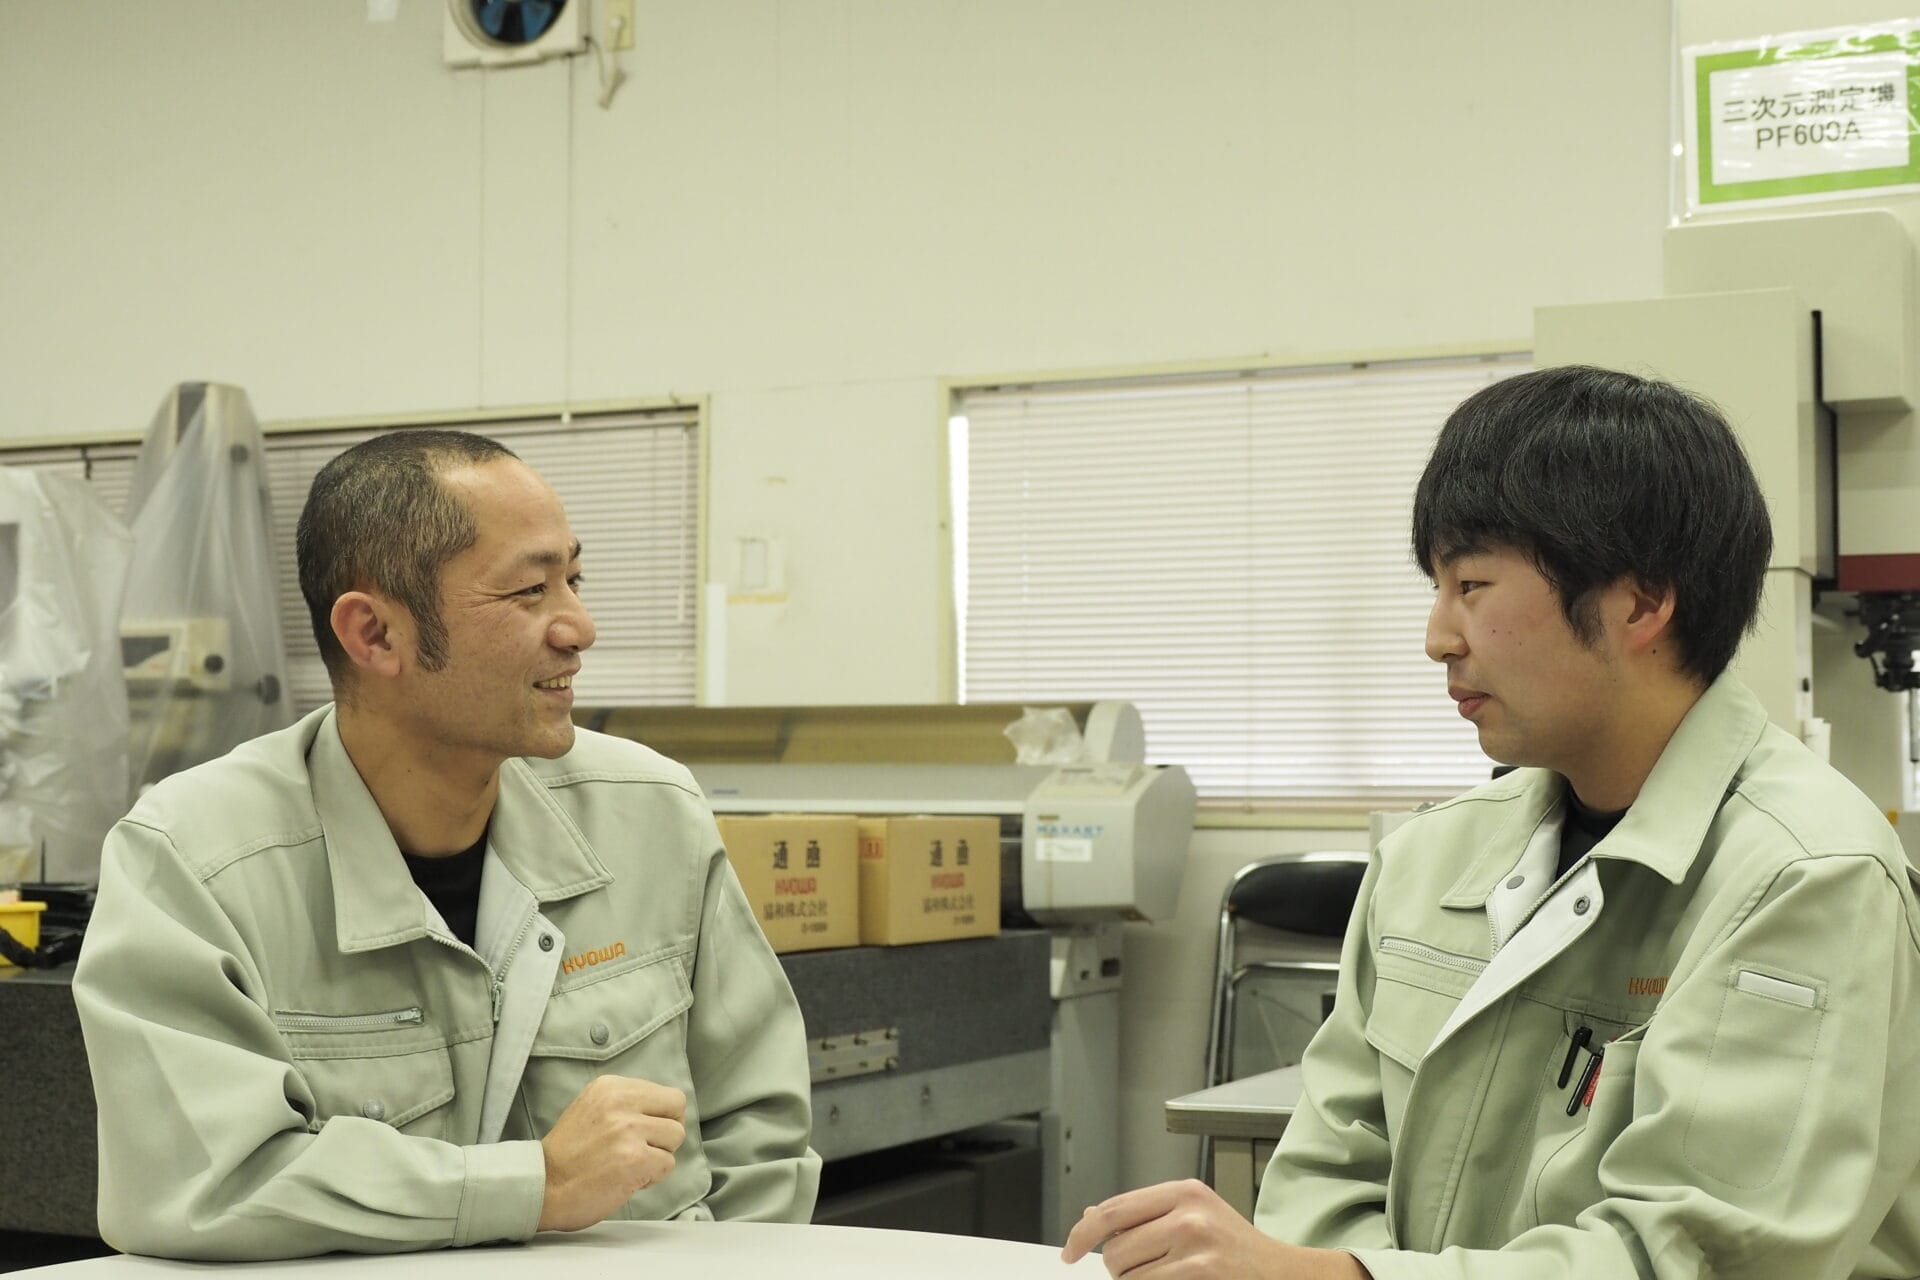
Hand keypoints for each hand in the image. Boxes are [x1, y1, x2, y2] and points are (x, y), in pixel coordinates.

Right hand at [537, 1075, 687, 1231]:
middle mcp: (620, 1102)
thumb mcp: (592, 1109)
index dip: (660, 1116)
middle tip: (645, 1148)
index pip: (666, 1093)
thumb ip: (626, 1104)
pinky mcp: (635, 1159)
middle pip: (677, 1108)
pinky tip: (627, 1178)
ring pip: (676, 1137)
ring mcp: (628, 1130)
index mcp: (610, 1087)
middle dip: (667, 1131)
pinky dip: (652, 1176)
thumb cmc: (568, 1155)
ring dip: (659, 1155)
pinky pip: (667, 1164)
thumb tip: (664, 1110)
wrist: (542, 1187)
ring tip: (630, 1164)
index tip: (642, 1132)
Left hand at [1060, 1180, 1367, 1278]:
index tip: (1070, 1252)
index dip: (1083, 1234)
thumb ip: (1145, 1214)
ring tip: (1168, 1277)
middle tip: (1147, 1270)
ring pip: (1128, 1276)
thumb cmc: (1238, 1249)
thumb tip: (1092, 1216)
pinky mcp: (1200, 1275)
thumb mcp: (1195, 1215)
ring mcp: (1195, 1247)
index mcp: (1184, 1192)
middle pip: (1116, 1250)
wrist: (1285, 1275)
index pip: (1114, 1210)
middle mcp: (1188, 1214)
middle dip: (1120, 1268)